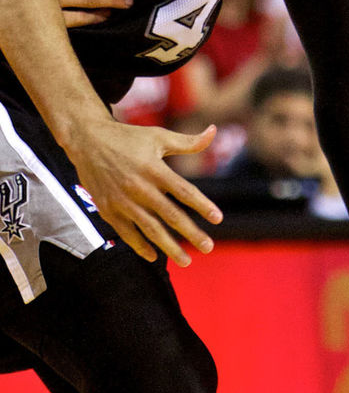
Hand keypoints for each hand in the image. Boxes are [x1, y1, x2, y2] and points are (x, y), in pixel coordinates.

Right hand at [65, 118, 222, 265]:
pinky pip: (126, 232)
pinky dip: (139, 245)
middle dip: (190, 233)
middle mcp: (138, 187)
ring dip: (168, 247)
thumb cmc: (128, 137)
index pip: (183, 191)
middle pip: (169, 215)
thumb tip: (214, 131)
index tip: (218, 219)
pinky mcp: (107, 209)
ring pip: (149, 229)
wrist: (86, 140)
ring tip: (186, 261)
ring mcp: (121, 201)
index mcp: (153, 169)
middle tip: (209, 247)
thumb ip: (188, 142)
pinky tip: (154, 256)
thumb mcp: (158, 136)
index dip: (202, 205)